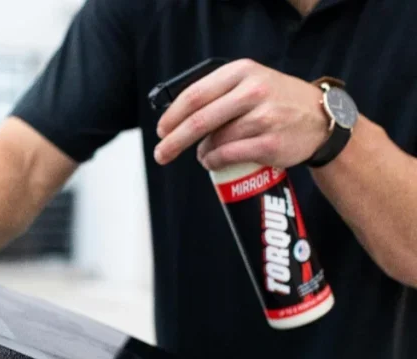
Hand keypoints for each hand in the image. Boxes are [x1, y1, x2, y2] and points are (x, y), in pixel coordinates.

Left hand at [154, 59, 329, 169]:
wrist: (322, 118)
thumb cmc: (278, 101)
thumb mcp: (251, 82)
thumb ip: (219, 92)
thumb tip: (178, 117)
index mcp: (242, 72)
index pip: (195, 94)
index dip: (173, 115)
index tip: (161, 130)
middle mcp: (253, 91)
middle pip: (200, 120)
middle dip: (174, 140)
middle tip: (161, 154)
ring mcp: (264, 117)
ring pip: (215, 140)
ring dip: (201, 152)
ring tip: (201, 155)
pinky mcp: (270, 142)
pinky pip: (230, 155)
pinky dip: (214, 161)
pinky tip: (212, 162)